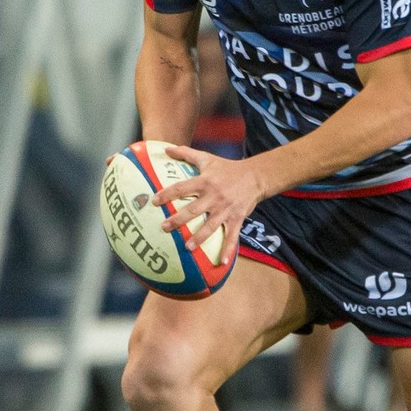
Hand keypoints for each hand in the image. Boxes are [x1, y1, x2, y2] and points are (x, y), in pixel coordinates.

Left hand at [150, 145, 267, 267]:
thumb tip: (166, 148)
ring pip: (210, 225)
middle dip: (178, 219)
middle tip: (164, 227)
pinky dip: (228, 249)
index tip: (154, 202)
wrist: (255, 176)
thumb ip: (186, 153)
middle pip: (193, 209)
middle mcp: (214, 196)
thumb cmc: (227, 168)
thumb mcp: (207, 158)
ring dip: (199, 237)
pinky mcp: (237, 218)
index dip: (167, 194)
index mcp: (205, 181)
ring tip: (187, 247)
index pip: (182, 188)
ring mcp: (226, 209)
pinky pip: (232, 236)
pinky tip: (223, 262)